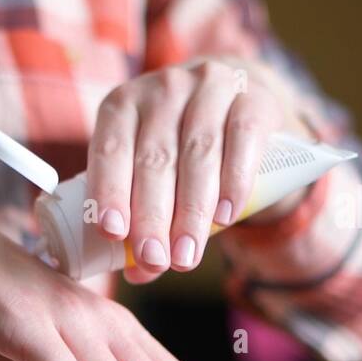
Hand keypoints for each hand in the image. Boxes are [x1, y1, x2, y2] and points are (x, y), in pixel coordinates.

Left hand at [85, 57, 308, 284]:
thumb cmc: (178, 152)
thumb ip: (141, 220)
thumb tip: (137, 273)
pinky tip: (226, 216)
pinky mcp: (252, 97)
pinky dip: (234, 182)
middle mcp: (162, 88)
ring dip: (191, 212)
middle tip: (155, 260)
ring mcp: (209, 87)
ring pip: (197, 155)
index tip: (112, 232)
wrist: (235, 107)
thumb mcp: (150, 176)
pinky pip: (242, 140)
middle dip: (153, 217)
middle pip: (154, 160)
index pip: (109, 149)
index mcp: (122, 106)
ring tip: (187, 256)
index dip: (109, 191)